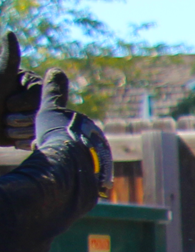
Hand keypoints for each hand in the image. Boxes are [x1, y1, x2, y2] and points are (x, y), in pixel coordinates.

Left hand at [0, 34, 39, 149]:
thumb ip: (9, 58)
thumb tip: (9, 32)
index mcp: (25, 83)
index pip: (43, 93)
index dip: (26, 102)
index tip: (7, 104)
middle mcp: (31, 98)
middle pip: (46, 110)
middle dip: (24, 119)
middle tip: (6, 119)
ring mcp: (31, 115)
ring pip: (44, 125)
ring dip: (23, 131)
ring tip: (6, 129)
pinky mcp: (29, 132)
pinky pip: (40, 137)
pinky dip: (26, 140)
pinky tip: (13, 139)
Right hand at [32, 68, 111, 199]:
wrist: (68, 163)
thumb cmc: (57, 134)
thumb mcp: (50, 109)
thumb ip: (53, 92)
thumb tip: (56, 69)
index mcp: (90, 129)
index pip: (65, 129)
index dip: (47, 131)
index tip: (38, 136)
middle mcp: (98, 146)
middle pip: (69, 146)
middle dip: (54, 148)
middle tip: (41, 150)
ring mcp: (98, 164)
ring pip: (71, 161)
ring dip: (58, 162)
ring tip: (47, 163)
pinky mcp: (94, 182)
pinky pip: (74, 177)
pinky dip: (64, 175)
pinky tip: (54, 176)